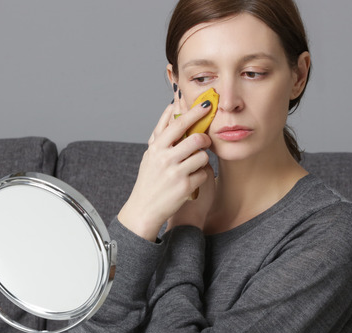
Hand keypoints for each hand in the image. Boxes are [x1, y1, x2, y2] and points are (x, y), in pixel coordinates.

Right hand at [118, 85, 212, 241]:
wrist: (145, 209)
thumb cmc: (149, 179)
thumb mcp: (150, 154)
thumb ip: (162, 132)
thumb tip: (172, 107)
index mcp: (156, 148)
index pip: (178, 124)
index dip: (194, 112)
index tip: (206, 105)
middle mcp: (165, 159)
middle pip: (196, 139)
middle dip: (204, 139)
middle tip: (204, 141)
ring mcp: (175, 173)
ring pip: (203, 156)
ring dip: (203, 159)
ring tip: (195, 163)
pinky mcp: (185, 187)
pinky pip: (204, 173)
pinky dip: (201, 175)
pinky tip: (193, 179)